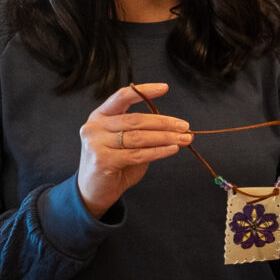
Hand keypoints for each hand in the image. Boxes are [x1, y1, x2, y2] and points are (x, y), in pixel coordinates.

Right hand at [77, 83, 191, 218]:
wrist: (94, 191)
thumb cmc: (115, 164)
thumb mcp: (128, 144)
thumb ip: (144, 133)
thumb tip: (176, 128)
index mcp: (100, 116)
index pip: (122, 97)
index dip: (143, 91)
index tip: (165, 88)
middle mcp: (95, 127)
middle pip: (135, 120)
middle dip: (164, 123)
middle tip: (185, 126)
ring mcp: (96, 143)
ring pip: (138, 137)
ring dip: (166, 137)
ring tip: (185, 139)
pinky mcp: (102, 160)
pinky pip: (137, 154)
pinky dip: (158, 151)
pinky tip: (172, 149)